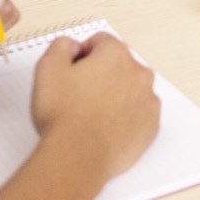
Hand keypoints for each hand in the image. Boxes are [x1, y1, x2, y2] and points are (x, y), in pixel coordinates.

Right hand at [32, 32, 158, 181]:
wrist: (78, 156)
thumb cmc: (64, 117)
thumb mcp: (48, 68)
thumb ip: (61, 46)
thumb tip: (72, 46)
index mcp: (116, 55)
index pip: (100, 42)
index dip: (82, 56)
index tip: (73, 73)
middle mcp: (138, 74)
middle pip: (118, 65)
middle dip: (101, 75)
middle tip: (79, 96)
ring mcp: (148, 101)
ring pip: (130, 90)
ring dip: (115, 96)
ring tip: (91, 114)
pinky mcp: (151, 126)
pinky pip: (139, 114)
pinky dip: (126, 118)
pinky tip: (105, 128)